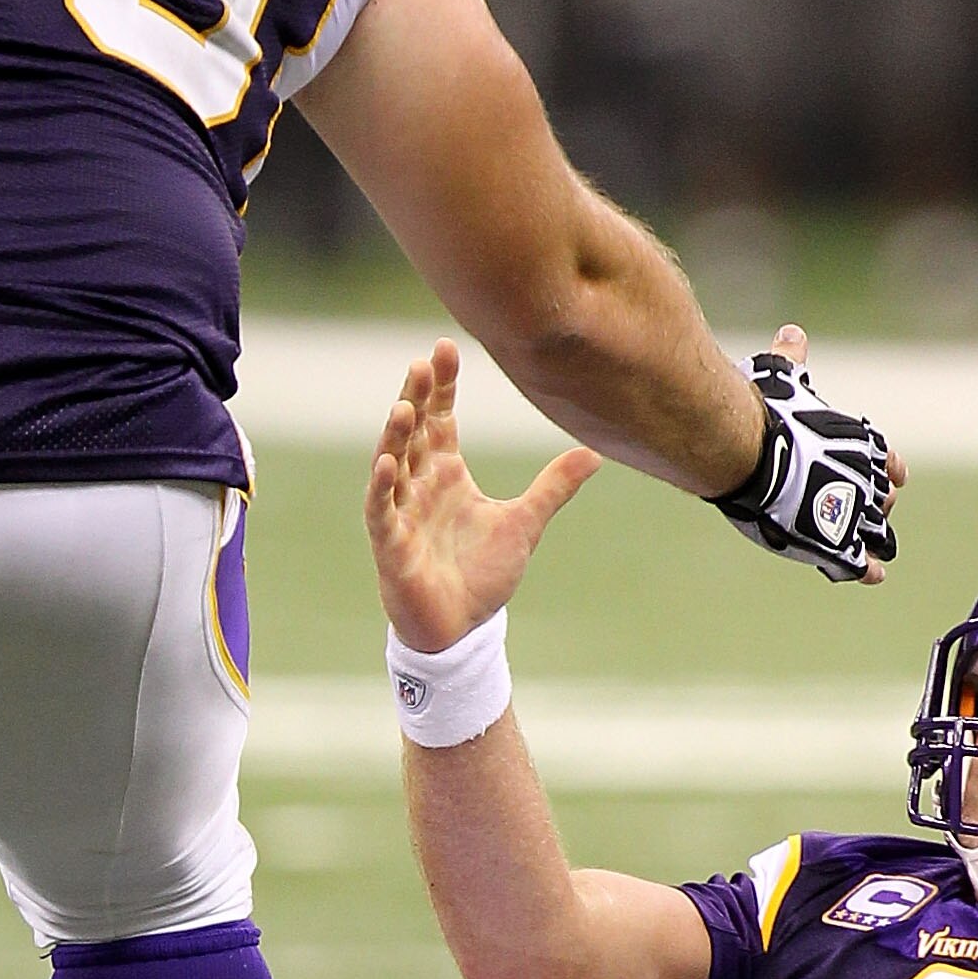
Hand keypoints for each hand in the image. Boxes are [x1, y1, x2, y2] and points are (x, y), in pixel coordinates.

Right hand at [365, 337, 599, 651]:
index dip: (442, 386)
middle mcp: (419, 485)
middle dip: (417, 398)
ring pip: (392, 464)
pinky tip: (387, 462)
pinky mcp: (391, 545)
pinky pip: (381, 510)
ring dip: (396, 435)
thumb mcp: (525, 523)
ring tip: (404, 404)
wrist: (463, 629)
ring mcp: (401, 513)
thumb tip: (595, 453)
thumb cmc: (482, 574)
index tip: (444, 349)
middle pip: (413, 431)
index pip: (440, 419)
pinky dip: (382, 487)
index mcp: (446, 474)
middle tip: (424, 363)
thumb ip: (554, 487)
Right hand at [712, 324, 900, 587]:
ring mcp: (854, 514)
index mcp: (862, 443)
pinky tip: (871, 573)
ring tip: (866, 545)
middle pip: (883, 501)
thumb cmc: (764, 410)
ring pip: (878, 533)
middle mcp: (867, 479)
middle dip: (873, 505)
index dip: (888, 471)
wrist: (748, 450)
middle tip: (854, 508)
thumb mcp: (781, 376)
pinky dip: (867, 569)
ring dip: (872, 538)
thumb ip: (792, 359)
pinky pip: (861, 564)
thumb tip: (793, 332)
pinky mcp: (836, 544)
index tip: (891, 476)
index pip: (889, 463)